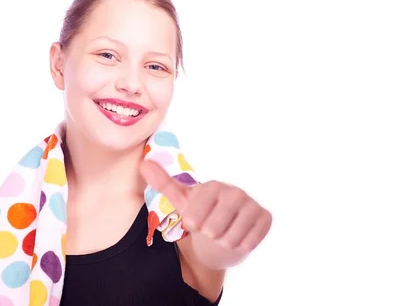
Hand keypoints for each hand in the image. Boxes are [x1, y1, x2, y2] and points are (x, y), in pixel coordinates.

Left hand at [140, 160, 272, 254]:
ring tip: (223, 235)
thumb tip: (144, 163)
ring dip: (223, 243)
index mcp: (213, 186)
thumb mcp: (182, 202)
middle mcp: (235, 192)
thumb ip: (164, 183)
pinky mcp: (266, 218)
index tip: (194, 222)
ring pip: (231, 238)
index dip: (193, 223)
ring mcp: (252, 205)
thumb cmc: (201, 217)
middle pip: (213, 228)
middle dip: (209, 236)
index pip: (196, 213)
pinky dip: (240, 247)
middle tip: (210, 231)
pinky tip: (238, 238)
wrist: (223, 238)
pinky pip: (249, 242)